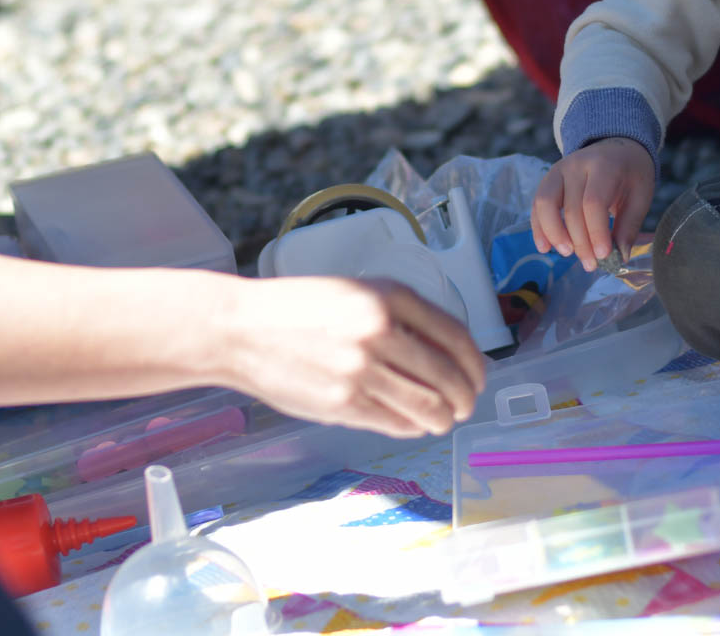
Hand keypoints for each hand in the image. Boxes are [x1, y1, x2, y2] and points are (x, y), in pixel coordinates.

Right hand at [220, 276, 486, 437]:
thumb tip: (442, 352)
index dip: (474, 363)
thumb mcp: (354, 292)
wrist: (241, 329)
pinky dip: (411, 427)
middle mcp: (380, 331)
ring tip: (442, 420)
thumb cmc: (295, 310)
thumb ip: (396, 316)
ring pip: (427, 406)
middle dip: (464, 397)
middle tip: (465, 405)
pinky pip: (395, 422)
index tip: (478, 376)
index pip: (455, 336)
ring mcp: (362, 370)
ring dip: (442, 418)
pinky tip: (410, 424)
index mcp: (388, 296)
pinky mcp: (343, 403)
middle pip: (448, 376)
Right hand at [531, 136, 654, 270]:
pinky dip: (538, 228)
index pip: (593, 202)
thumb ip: (628, 226)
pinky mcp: (548, 180)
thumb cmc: (631, 175)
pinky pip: (537, 205)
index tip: (604, 255)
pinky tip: (545, 248)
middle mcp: (577, 165)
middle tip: (591, 264)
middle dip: (580, 242)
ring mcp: (558, 170)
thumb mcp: (640, 196)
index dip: (596, 231)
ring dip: (554, 234)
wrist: (616, 148)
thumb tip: (619, 257)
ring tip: (568, 254)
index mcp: (604, 166)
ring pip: (545, 203)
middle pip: (571, 208)